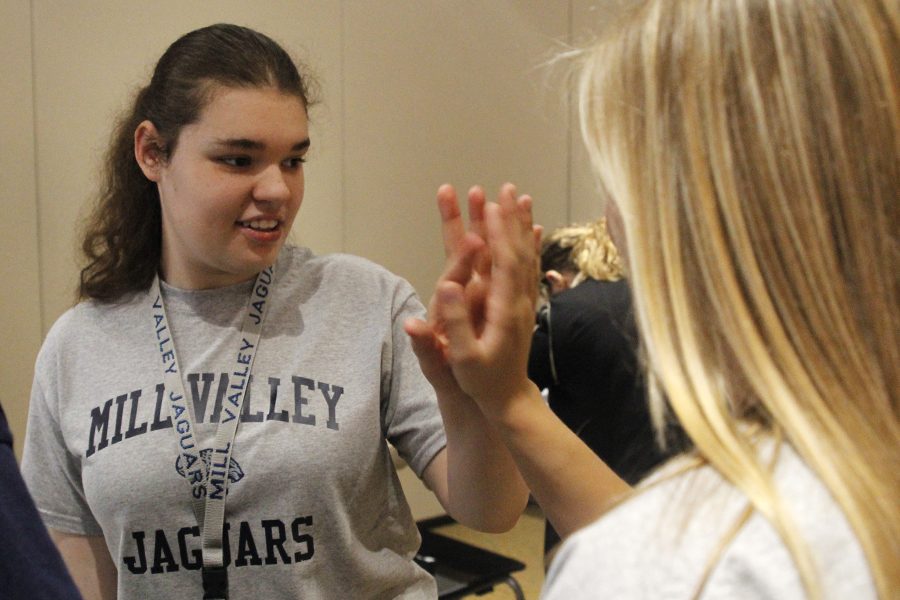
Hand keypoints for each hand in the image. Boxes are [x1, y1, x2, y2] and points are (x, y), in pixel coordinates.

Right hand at [407, 183, 540, 411]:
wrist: (509, 400)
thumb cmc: (481, 381)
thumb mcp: (463, 358)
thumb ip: (457, 323)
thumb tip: (449, 286)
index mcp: (503, 309)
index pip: (502, 262)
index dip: (498, 233)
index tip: (491, 204)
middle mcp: (518, 301)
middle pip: (517, 250)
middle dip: (510, 218)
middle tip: (506, 188)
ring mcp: (523, 302)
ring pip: (526, 255)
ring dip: (522, 225)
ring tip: (521, 197)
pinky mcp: (523, 306)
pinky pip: (529, 268)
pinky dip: (530, 245)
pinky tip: (534, 230)